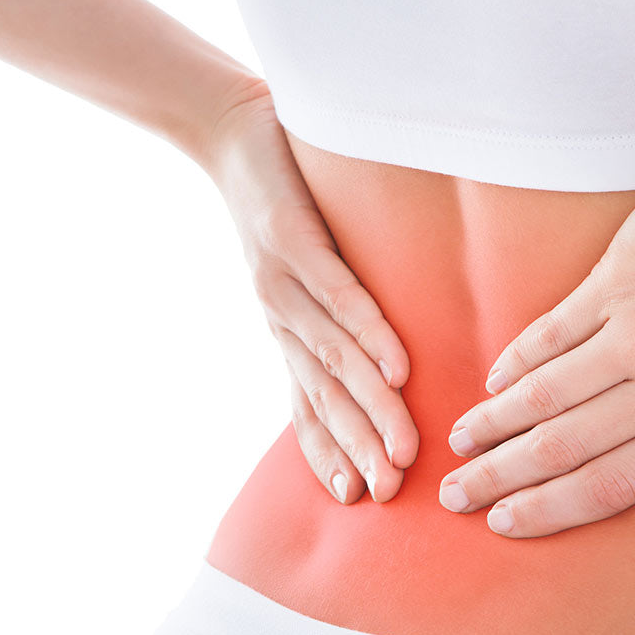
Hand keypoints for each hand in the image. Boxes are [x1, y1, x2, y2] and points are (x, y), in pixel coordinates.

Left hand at [203, 82, 417, 502]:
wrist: (229, 133)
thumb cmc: (285, 205)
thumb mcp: (311, 273)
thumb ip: (346, 315)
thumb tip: (396, 354)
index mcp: (287, 333)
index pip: (308, 407)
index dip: (331, 453)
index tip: (361, 501)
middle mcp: (280, 320)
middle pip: (323, 398)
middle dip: (358, 450)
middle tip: (393, 493)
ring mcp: (282, 283)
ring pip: (331, 360)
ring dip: (370, 408)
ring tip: (405, 448)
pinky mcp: (291, 241)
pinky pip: (336, 295)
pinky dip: (367, 334)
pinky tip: (397, 367)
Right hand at [439, 131, 634, 536]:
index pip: (612, 485)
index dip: (549, 509)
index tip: (506, 523)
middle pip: (564, 449)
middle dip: (500, 479)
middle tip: (455, 495)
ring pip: (546, 395)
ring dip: (494, 423)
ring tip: (460, 443)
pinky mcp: (619, 281)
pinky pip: (553, 334)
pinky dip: (517, 362)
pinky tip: (494, 381)